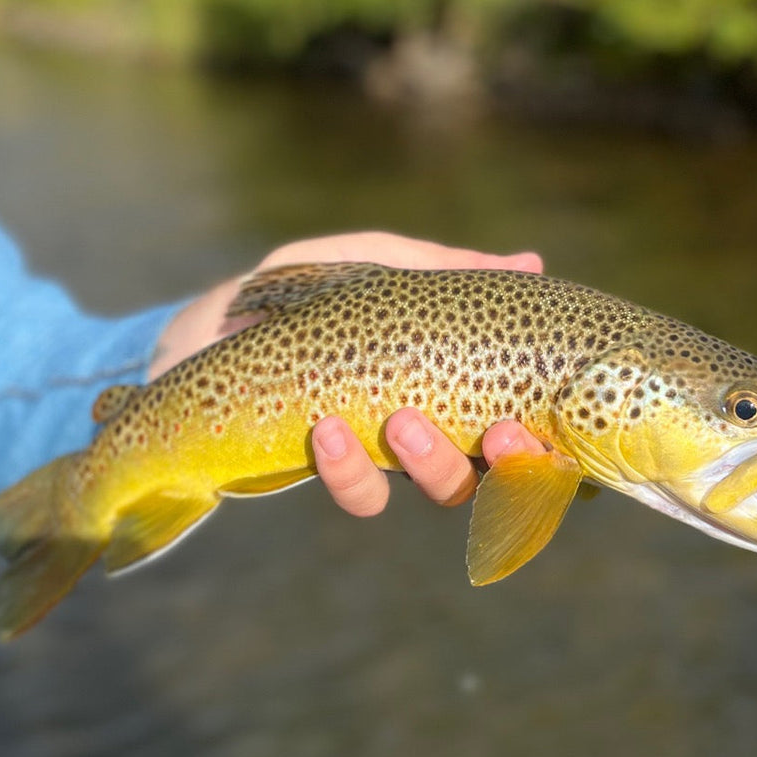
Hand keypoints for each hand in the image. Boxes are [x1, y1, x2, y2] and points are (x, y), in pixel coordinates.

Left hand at [149, 231, 546, 514]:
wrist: (212, 327)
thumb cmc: (303, 292)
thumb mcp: (372, 263)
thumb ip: (444, 269)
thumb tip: (531, 265)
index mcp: (454, 377)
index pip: (520, 417)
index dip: (544, 437)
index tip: (539, 420)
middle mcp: (434, 423)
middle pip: (500, 466)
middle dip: (510, 464)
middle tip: (500, 435)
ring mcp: (387, 455)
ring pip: (440, 488)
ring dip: (435, 463)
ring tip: (401, 421)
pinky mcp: (332, 475)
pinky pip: (361, 493)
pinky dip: (352, 471)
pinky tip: (326, 430)